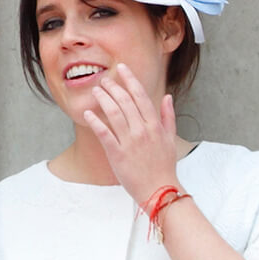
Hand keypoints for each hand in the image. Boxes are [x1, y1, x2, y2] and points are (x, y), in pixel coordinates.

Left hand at [83, 63, 180, 206]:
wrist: (159, 190)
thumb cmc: (164, 165)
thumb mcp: (170, 139)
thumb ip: (168, 116)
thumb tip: (167, 96)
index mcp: (154, 125)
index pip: (141, 96)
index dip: (130, 80)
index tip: (122, 68)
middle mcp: (142, 130)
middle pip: (125, 102)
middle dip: (113, 87)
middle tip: (104, 80)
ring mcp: (130, 142)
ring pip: (114, 114)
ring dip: (103, 99)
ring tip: (96, 91)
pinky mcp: (117, 154)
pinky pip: (104, 134)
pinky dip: (95, 122)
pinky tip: (88, 113)